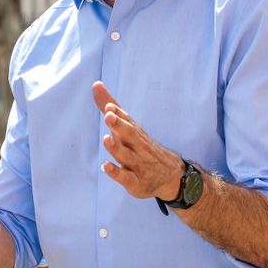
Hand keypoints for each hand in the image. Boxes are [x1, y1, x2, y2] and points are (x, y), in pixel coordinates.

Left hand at [94, 81, 183, 201]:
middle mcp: (137, 146)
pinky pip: (125, 178)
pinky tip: (106, 166)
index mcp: (135, 132)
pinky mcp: (135, 182)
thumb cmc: (142, 147)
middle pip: (129, 135)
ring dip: (116, 148)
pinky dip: (116, 172)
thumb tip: (96, 84)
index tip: (108, 106)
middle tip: (108, 115)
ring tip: (106, 139)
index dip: (118, 114)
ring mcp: (137, 164)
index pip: (127, 121)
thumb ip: (113, 108)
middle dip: (119, 125)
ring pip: (126, 156)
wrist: (170, 176)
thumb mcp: (130, 127)